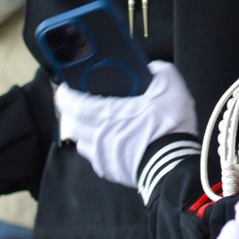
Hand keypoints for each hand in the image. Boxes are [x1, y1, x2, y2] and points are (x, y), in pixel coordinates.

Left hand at [54, 61, 196, 185]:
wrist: (174, 164)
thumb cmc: (168, 126)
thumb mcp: (171, 87)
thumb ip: (159, 70)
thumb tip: (151, 68)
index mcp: (106, 113)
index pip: (72, 103)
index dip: (65, 94)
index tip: (65, 88)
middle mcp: (98, 135)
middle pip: (71, 123)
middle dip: (72, 112)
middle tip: (80, 103)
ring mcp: (103, 155)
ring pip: (80, 141)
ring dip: (83, 130)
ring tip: (94, 122)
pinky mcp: (111, 170)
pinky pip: (94, 157)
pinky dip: (96, 147)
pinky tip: (109, 141)